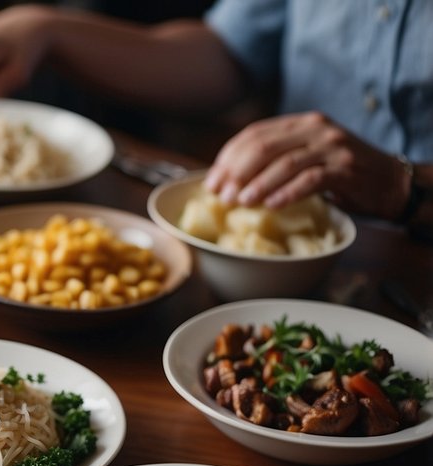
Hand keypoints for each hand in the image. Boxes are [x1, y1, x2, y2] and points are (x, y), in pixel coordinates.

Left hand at [204, 112, 408, 220]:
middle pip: (265, 147)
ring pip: (285, 163)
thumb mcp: (305, 158)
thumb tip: (228, 182)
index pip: (254, 134)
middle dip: (237, 173)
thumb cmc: (339, 174)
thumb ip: (275, 160)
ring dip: (258, 185)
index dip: (228, 159)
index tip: (211, 182)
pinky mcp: (346, 169)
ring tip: (240, 203)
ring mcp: (332, 147)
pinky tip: (271, 205)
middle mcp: (316, 129)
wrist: (389, 181)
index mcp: (300, 124)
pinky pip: (311, 180)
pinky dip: (287, 193)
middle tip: (222, 196)